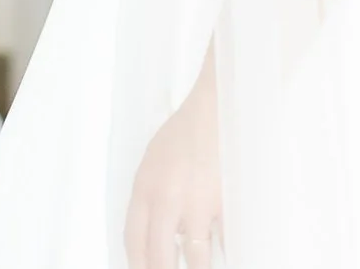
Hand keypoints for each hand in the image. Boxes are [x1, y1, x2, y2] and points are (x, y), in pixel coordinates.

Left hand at [126, 57, 221, 268]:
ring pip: (195, 257)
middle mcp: (168, 200)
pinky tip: (225, 253)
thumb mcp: (152, 162)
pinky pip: (224, 238)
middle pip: (160, 257)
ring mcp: (199, 203)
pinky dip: (224, 248)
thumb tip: (153, 234)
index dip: (137, 266)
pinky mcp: (226, 200)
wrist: (217, 106)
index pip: (134, 242)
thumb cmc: (185, 131)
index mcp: (144, 188)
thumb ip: (148, 197)